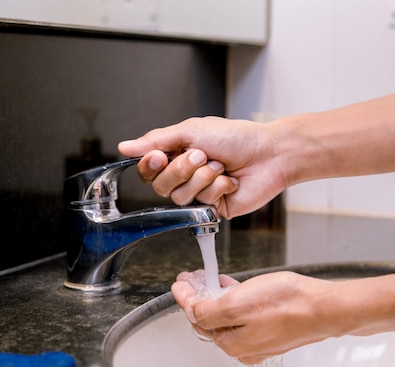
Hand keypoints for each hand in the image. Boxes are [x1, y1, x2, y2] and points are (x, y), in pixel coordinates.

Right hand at [118, 116, 287, 218]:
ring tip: (220, 166)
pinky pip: (202, 202)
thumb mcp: (192, 130)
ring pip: (181, 196)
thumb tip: (125, 146)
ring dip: (203, 177)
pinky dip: (218, 187)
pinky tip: (230, 180)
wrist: (268, 154)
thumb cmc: (236, 137)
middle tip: (202, 155)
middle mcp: (185, 176)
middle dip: (182, 169)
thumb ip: (156, 140)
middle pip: (161, 186)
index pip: (147, 169)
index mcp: (176, 155)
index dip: (150, 166)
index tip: (159, 156)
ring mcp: (199, 194)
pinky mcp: (213, 208)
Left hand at [171, 270, 338, 363]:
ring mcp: (260, 340)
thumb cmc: (287, 304)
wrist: (324, 308)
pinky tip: (238, 289)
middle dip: (199, 299)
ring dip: (217, 299)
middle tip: (192, 280)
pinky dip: (236, 302)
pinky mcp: (274, 331)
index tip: (180, 283)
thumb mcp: (237, 303)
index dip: (185, 297)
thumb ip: (209, 311)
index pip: (197, 318)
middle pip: (211, 321)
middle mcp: (244, 347)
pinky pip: (247, 318)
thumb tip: (191, 311)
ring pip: (229, 319)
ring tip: (213, 281)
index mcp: (230, 342)